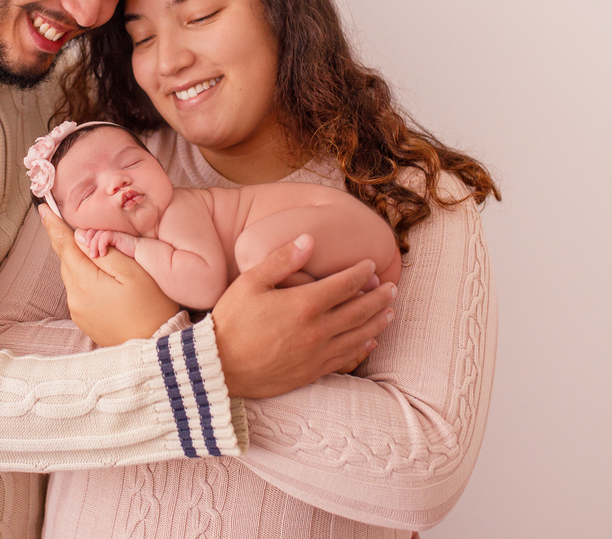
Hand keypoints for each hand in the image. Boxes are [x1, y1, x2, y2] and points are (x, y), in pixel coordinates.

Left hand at [41, 205, 177, 345]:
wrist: (154, 345)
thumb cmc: (151, 307)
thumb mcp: (134, 272)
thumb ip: (106, 251)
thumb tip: (81, 236)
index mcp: (85, 282)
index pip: (64, 246)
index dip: (53, 226)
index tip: (42, 208)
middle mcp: (75, 297)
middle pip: (66, 260)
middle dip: (66, 240)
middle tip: (64, 219)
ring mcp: (78, 310)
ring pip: (72, 275)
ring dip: (77, 259)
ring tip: (88, 246)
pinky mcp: (84, 319)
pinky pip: (79, 290)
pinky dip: (84, 277)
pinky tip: (98, 274)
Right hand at [211, 234, 396, 398]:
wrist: (218, 367)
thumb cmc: (231, 321)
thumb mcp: (250, 282)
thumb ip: (282, 259)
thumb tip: (308, 239)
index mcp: (304, 303)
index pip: (345, 284)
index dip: (361, 273)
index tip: (371, 266)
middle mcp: (317, 329)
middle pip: (359, 310)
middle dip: (379, 297)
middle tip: (392, 288)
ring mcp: (317, 353)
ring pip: (358, 336)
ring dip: (377, 322)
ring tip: (390, 313)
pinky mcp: (312, 372)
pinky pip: (346, 359)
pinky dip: (362, 348)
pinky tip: (369, 342)